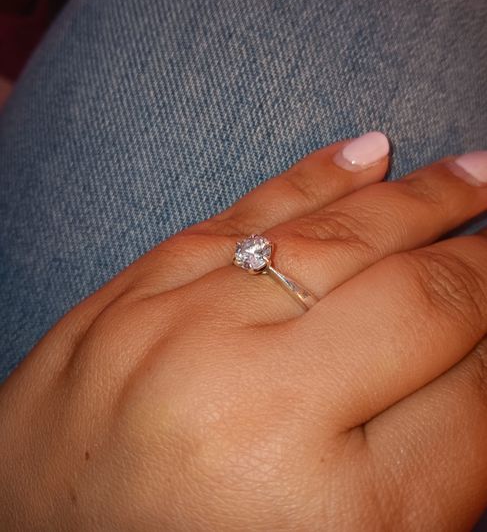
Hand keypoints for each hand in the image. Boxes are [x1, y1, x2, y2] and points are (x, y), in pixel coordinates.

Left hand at [1, 133, 485, 530]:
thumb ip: (426, 470)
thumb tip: (474, 364)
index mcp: (332, 518)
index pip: (475, 399)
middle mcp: (257, 413)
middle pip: (422, 301)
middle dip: (483, 264)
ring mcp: (181, 339)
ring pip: (339, 238)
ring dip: (423, 200)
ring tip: (477, 172)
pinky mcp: (129, 298)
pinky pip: (245, 215)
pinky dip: (317, 178)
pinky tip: (372, 155)